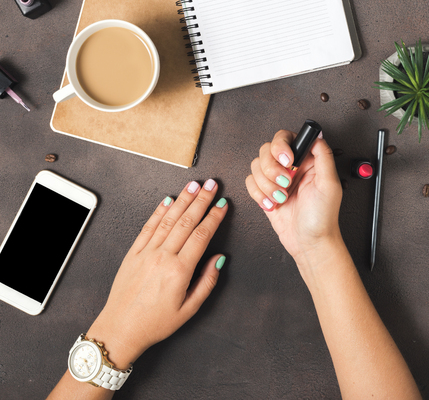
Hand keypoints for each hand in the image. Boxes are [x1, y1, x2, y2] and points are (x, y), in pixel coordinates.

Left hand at [87, 179, 227, 367]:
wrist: (121, 328)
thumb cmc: (155, 322)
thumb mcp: (189, 309)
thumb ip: (207, 282)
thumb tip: (218, 259)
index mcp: (179, 271)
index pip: (201, 236)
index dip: (214, 218)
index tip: (222, 205)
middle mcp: (162, 256)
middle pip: (186, 221)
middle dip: (201, 200)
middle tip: (211, 186)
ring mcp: (146, 252)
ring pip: (168, 219)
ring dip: (183, 200)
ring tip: (193, 185)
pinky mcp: (133, 252)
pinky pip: (148, 226)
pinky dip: (159, 211)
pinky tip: (168, 200)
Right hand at [246, 130, 342, 265]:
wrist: (309, 243)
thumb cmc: (322, 218)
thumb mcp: (329, 185)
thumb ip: (323, 156)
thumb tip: (317, 135)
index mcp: (307, 160)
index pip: (286, 137)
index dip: (281, 147)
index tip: (287, 162)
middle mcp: (290, 167)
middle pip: (266, 150)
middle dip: (272, 169)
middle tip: (285, 184)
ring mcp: (276, 179)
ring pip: (255, 166)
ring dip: (266, 185)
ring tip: (281, 198)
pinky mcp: (265, 192)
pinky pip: (250, 182)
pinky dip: (258, 195)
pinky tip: (272, 204)